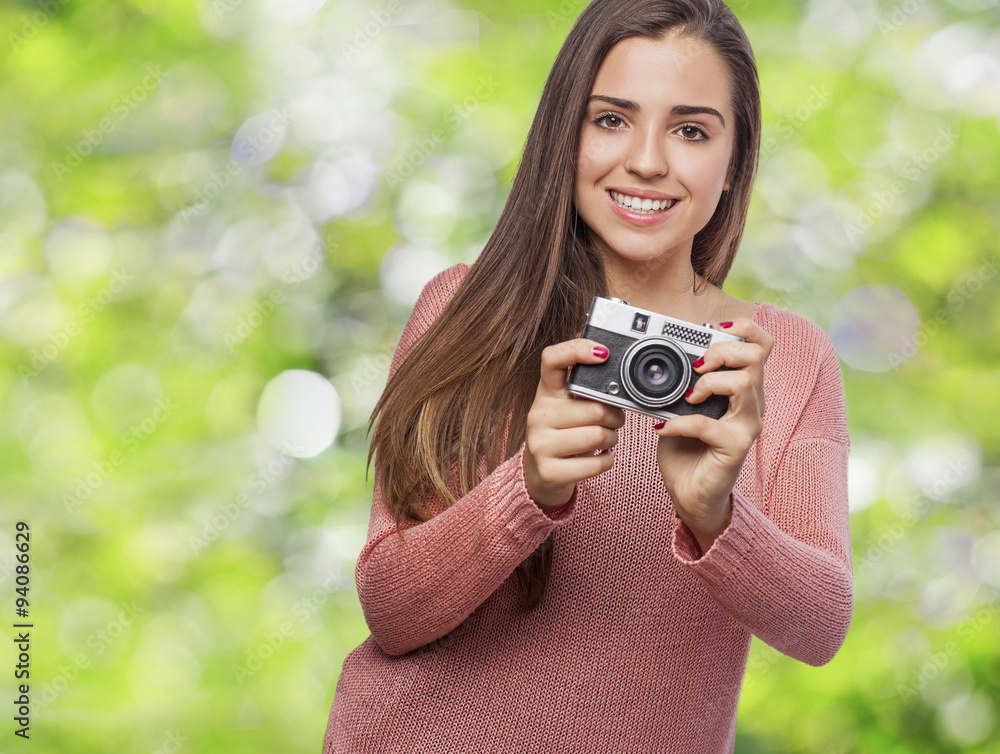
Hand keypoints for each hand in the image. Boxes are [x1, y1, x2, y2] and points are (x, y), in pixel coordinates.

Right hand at [523, 339, 625, 509]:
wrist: (541, 475)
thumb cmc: (564, 434)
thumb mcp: (568, 407)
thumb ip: (588, 391)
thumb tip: (621, 379)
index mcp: (546, 393)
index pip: (552, 359)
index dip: (577, 350)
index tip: (602, 352)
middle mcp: (538, 415)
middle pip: (594, 408)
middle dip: (615, 417)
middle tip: (613, 421)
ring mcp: (540, 444)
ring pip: (597, 435)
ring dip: (612, 438)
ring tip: (606, 439)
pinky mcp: (549, 472)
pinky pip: (596, 464)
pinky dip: (608, 461)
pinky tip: (602, 457)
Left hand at [654, 319, 773, 552]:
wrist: (690, 493)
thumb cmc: (688, 448)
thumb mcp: (682, 406)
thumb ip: (681, 382)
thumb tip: (659, 359)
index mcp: (742, 387)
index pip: (762, 345)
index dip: (743, 329)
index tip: (712, 332)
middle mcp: (752, 403)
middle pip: (756, 356)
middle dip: (722, 351)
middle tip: (696, 366)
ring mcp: (747, 426)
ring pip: (744, 384)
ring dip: (709, 383)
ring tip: (687, 396)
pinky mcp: (735, 448)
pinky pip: (709, 425)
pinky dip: (680, 422)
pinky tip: (663, 428)